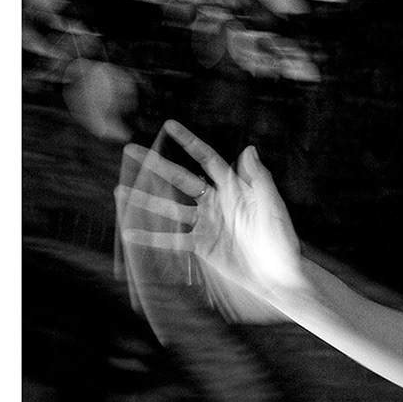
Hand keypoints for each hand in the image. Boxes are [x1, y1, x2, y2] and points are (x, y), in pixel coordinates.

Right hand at [129, 121, 309, 302]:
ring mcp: (206, 223)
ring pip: (170, 207)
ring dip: (145, 199)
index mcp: (233, 188)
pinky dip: (151, 236)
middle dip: (156, 164)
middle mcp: (215, 202)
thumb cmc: (281, 239)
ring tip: (120, 189)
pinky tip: (130, 231)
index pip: (206, 159)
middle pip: (180, 178)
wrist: (279, 276)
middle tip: (130, 149)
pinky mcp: (201, 245)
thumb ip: (259, 179)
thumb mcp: (272, 207)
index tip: (169, 125)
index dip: (189, 142)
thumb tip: (249, 148)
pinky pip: (172, 239)